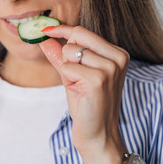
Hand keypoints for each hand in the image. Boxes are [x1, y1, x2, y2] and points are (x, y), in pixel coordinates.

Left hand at [39, 25, 129, 163]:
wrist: (98, 134)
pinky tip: (80, 92)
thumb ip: (61, 55)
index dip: (62, 30)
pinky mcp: (98, 79)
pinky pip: (67, 67)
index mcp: (117, 53)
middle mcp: (117, 57)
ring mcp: (109, 68)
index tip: (46, 29)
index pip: (83, 31)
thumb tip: (45, 37)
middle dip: (66, 53)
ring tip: (79, 86)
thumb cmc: (87, 105)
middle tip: (72, 75)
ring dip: (67, 69)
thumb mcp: (73, 75)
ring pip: (69, 51)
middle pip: (77, 35)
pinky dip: (67, 79)